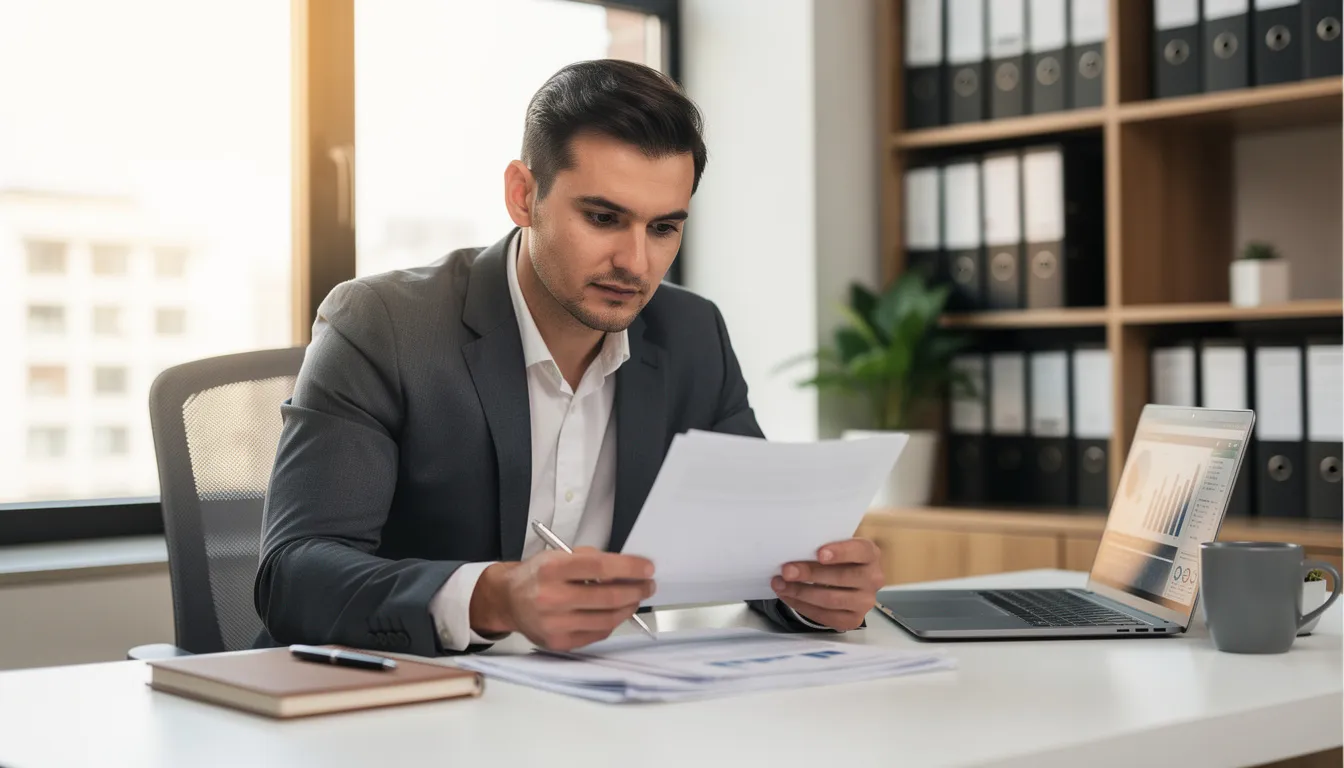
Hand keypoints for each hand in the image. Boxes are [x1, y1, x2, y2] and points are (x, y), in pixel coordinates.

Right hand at [470, 547, 654, 650]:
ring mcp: (555, 624)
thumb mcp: (558, 555)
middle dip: (636, 590)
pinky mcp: (559, 642)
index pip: (600, 567)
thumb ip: (591, 560)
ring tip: (635, 598)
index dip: (629, 568)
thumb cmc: (537, 575)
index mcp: (552, 569)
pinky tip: (616, 612)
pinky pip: (597, 633)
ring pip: (607, 619)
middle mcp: (552, 597)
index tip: (647, 568)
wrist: (508, 600)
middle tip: (648, 585)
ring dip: (628, 608)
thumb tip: (627, 570)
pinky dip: (612, 622)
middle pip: (607, 596)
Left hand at [771, 538, 883, 630]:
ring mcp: (865, 601)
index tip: (819, 553)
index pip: (861, 551)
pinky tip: (788, 596)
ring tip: (781, 584)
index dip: (841, 552)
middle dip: (810, 574)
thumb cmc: (837, 558)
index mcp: (870, 554)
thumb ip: (822, 544)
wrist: (846, 581)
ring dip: (801, 592)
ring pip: (831, 600)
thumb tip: (794, 548)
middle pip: (841, 577)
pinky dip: (803, 606)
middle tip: (787, 571)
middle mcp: (873, 578)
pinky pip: (826, 616)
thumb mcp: (835, 545)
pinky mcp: (853, 619)